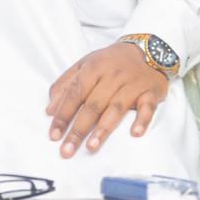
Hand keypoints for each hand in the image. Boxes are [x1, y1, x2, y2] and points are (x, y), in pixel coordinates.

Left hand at [46, 43, 167, 157]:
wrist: (147, 48)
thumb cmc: (111, 62)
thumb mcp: (85, 65)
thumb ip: (66, 85)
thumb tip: (49, 110)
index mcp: (94, 67)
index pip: (75, 92)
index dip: (63, 114)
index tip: (54, 135)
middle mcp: (113, 75)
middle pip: (93, 104)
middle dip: (78, 129)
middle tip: (67, 150)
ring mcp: (132, 84)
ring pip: (116, 108)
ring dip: (103, 128)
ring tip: (91, 147)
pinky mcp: (150, 92)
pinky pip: (147, 107)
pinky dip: (142, 119)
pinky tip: (135, 133)